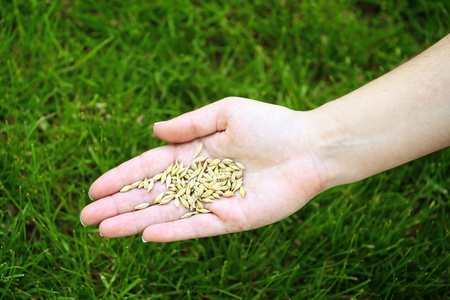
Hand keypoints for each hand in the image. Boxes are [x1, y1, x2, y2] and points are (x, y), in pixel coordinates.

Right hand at [80, 97, 328, 241]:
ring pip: (169, 214)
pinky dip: (174, 232)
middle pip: (153, 195)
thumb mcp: (226, 112)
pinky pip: (198, 227)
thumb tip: (153, 131)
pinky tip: (147, 235)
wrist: (309, 146)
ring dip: (137, 221)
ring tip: (105, 230)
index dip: (122, 177)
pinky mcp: (233, 218)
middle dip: (119, 205)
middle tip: (87, 217)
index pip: (151, 168)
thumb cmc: (271, 124)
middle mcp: (200, 180)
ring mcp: (215, 201)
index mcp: (196, 153)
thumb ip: (190, 124)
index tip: (94, 188)